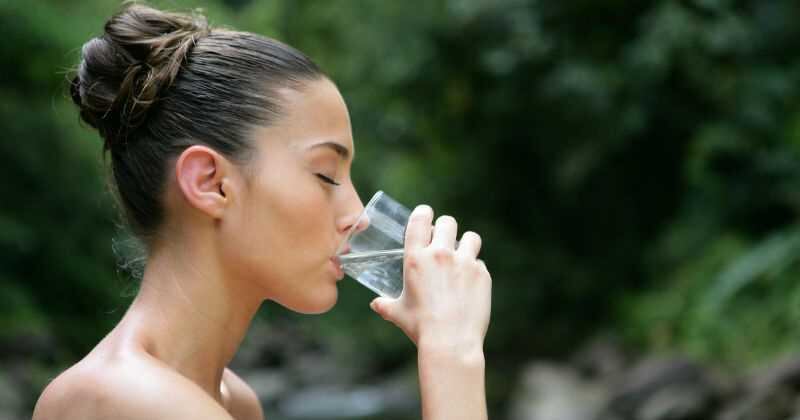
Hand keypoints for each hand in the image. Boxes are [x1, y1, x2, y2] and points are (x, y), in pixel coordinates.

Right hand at [370, 205, 491, 354]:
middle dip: (445, 228)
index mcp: (416, 258)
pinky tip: (469, 284)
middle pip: (448, 222)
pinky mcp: (482, 274)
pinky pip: (480, 263)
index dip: (423, 213)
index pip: (419, 220)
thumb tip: (376, 304)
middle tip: (444, 239)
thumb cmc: (421, 327)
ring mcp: (464, 262)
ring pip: (470, 237)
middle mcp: (440, 254)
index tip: (426, 215)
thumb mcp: (398, 314)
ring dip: (465, 243)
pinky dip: (475, 269)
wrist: (451, 342)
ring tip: (462, 256)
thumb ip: (386, 305)